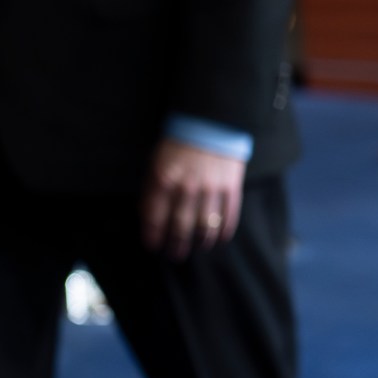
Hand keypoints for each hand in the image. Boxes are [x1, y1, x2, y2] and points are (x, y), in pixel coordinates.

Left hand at [140, 138, 245, 261]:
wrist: (209, 123)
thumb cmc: (177, 144)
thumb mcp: (155, 162)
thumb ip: (151, 189)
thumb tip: (146, 216)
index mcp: (163, 178)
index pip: (154, 217)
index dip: (152, 235)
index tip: (152, 246)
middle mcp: (187, 187)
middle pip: (180, 227)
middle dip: (175, 246)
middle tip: (174, 255)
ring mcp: (210, 188)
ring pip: (204, 227)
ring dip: (199, 243)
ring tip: (195, 248)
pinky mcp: (230, 188)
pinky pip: (227, 218)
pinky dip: (222, 232)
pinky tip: (217, 239)